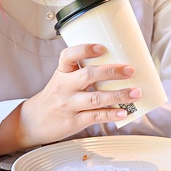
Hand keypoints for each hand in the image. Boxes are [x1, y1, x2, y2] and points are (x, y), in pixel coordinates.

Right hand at [0, 44, 140, 151]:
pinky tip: (124, 112)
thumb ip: (82, 73)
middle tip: (130, 70)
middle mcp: (64, 87)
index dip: (84, 50)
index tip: (102, 47)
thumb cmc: (55, 97)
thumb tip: (118, 68)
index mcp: (62, 72)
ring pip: (95, 98)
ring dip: (118, 95)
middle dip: (111, 72)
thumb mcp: (63, 80)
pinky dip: (111, 114)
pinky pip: (95, 116)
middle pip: (88, 76)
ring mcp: (68, 105)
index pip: (68, 56)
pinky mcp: (73, 121)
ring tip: (136, 92)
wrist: (33, 122)